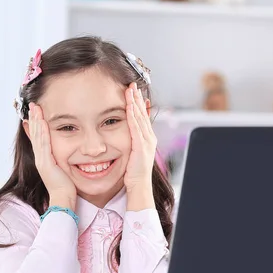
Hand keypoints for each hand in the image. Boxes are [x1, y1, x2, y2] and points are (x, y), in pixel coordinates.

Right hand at [28, 103, 76, 209]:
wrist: (64, 200)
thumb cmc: (67, 188)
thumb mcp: (65, 169)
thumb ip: (64, 160)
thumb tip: (70, 154)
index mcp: (45, 159)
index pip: (40, 137)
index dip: (38, 124)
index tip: (37, 111)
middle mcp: (40, 158)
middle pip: (36, 134)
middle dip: (35, 118)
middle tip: (33, 104)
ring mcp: (41, 160)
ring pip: (38, 136)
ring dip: (36, 121)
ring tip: (35, 108)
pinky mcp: (45, 163)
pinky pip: (43, 144)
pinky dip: (42, 132)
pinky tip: (41, 122)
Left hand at [124, 83, 156, 210]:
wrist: (139, 187)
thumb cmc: (133, 175)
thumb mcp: (131, 156)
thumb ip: (129, 145)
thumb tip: (123, 139)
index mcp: (147, 140)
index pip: (142, 117)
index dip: (138, 104)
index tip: (133, 92)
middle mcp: (149, 138)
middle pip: (142, 114)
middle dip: (137, 98)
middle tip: (132, 84)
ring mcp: (146, 141)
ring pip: (140, 117)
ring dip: (135, 102)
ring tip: (130, 89)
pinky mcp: (141, 146)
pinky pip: (135, 127)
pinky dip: (132, 115)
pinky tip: (128, 105)